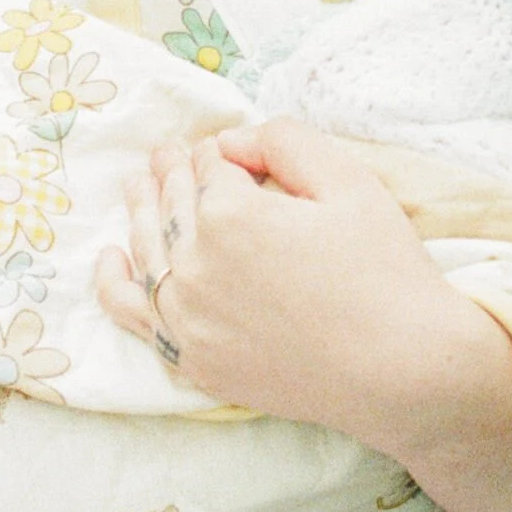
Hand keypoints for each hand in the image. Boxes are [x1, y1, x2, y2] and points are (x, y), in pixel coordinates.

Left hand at [97, 119, 462, 436]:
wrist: (399, 370)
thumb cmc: (384, 271)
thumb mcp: (350, 181)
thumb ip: (286, 141)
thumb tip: (233, 142)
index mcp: (230, 213)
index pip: (211, 167)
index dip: (218, 152)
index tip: (222, 146)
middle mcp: (194, 264)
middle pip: (171, 202)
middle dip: (171, 171)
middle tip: (166, 152)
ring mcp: (187, 317)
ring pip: (147, 249)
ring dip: (140, 210)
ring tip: (138, 184)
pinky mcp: (192, 359)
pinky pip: (134, 314)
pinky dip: (114, 282)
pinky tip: (111, 258)